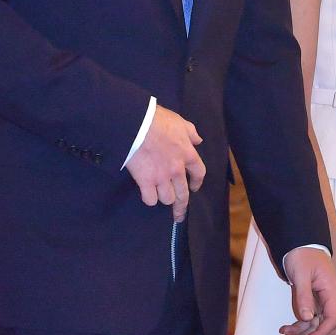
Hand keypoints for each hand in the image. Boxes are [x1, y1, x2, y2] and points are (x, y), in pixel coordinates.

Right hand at [125, 105, 204, 221]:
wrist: (136, 124)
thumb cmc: (157, 120)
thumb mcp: (179, 121)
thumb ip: (191, 132)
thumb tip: (198, 140)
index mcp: (187, 154)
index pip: (199, 173)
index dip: (197, 182)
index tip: (194, 188)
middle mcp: (177, 170)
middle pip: (184, 194)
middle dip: (182, 206)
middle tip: (180, 214)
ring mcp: (161, 177)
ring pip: (168, 199)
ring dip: (164, 199)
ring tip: (160, 197)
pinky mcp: (145, 181)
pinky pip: (150, 199)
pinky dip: (149, 199)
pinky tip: (147, 195)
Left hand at [278, 248, 335, 334]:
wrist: (299, 242)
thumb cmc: (302, 254)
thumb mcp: (301, 274)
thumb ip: (304, 296)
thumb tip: (306, 318)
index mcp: (332, 292)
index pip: (332, 319)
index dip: (321, 333)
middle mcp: (329, 299)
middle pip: (323, 325)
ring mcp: (321, 300)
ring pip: (313, 324)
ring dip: (300, 334)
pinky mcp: (312, 300)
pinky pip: (306, 317)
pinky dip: (296, 325)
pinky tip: (284, 330)